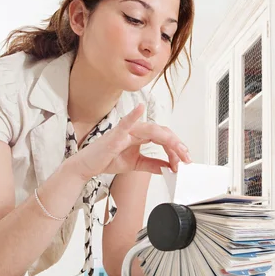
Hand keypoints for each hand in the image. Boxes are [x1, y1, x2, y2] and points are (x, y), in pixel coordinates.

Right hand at [69, 104, 190, 179]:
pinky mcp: (115, 135)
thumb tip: (168, 168)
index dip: (176, 149)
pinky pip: (126, 122)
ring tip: (178, 149)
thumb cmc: (107, 159)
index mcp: (141, 136)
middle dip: (177, 146)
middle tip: (186, 158)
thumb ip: (152, 165)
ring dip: (168, 140)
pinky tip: (140, 108)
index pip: (164, 139)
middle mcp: (136, 130)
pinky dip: (133, 114)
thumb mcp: (136, 164)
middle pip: (162, 133)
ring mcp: (126, 130)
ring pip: (152, 130)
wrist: (87, 166)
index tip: (184, 161)